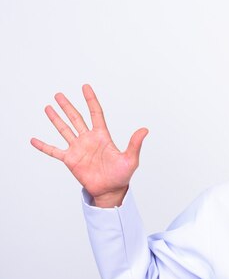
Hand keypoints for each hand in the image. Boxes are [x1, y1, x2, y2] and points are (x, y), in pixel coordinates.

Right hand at [31, 84, 147, 207]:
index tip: (85, 87)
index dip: (91, 100)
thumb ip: (135, 144)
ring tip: (48, 107)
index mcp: (102, 136)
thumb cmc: (122, 175)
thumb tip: (145, 129)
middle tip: (59, 94)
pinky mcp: (70, 160)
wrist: (110, 190)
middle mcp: (88, 139)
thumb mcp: (130, 159)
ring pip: (64, 130)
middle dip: (68, 106)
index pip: (96, 114)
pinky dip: (44, 146)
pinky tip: (33, 140)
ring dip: (56, 119)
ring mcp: (78, 149)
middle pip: (76, 118)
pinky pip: (54, 151)